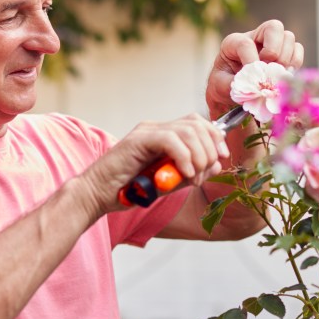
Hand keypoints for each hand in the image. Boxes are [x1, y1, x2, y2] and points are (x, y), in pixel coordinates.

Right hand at [83, 114, 230, 210]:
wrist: (97, 195)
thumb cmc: (130, 190)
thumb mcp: (170, 183)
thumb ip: (192, 172)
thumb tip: (216, 163)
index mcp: (164, 135)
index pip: (198, 123)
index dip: (215, 137)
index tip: (221, 158)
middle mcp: (156, 128)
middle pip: (196, 123)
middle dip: (210, 148)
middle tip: (204, 173)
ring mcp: (146, 132)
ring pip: (187, 131)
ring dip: (198, 156)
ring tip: (193, 177)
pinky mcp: (137, 140)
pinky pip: (170, 140)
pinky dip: (183, 157)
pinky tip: (185, 173)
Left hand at [206, 19, 304, 115]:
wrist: (232, 93)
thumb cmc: (225, 87)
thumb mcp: (221, 86)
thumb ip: (235, 84)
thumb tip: (256, 85)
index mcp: (234, 42)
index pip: (246, 43)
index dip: (251, 61)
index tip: (253, 79)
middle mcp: (255, 37)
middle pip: (274, 27)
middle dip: (273, 51)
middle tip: (267, 70)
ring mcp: (272, 43)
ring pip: (289, 37)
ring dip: (284, 59)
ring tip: (274, 76)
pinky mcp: (285, 53)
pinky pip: (298, 51)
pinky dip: (294, 64)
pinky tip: (282, 76)